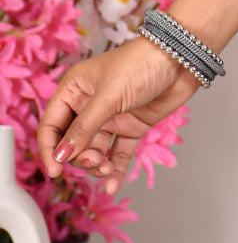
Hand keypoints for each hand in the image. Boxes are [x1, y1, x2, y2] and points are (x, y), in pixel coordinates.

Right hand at [37, 35, 202, 195]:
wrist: (182, 57)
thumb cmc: (141, 63)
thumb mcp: (108, 96)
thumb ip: (84, 127)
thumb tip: (61, 155)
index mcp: (75, 89)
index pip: (52, 124)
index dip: (50, 149)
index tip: (55, 170)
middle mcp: (90, 104)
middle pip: (72, 142)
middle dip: (80, 157)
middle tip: (95, 162)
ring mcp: (112, 116)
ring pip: (94, 151)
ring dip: (98, 165)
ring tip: (108, 170)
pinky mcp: (132, 126)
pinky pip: (118, 153)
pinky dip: (115, 170)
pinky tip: (113, 185)